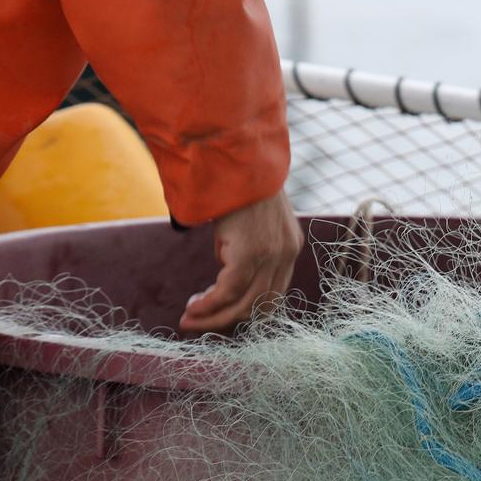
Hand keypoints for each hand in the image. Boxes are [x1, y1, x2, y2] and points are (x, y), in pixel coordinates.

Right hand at [179, 190, 301, 332]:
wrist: (236, 157)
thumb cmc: (237, 183)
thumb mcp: (249, 220)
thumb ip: (245, 245)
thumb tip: (224, 265)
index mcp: (290, 248)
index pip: (273, 294)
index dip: (246, 311)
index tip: (220, 315)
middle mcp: (286, 255)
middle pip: (261, 307)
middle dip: (228, 321)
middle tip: (199, 323)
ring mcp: (271, 256)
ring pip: (245, 305)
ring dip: (214, 318)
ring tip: (190, 320)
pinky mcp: (251, 253)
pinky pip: (229, 292)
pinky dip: (210, 305)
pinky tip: (194, 308)